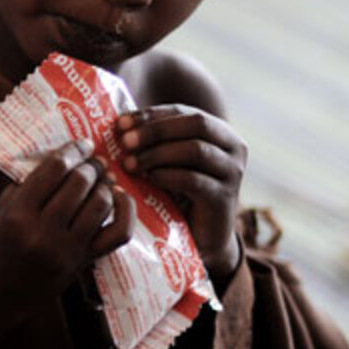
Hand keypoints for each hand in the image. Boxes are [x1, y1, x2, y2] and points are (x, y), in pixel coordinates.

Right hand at [0, 140, 134, 307]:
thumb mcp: (3, 209)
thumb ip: (29, 183)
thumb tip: (62, 157)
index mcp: (18, 214)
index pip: (53, 169)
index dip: (72, 150)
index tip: (81, 144)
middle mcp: (43, 232)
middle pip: (79, 183)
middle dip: (90, 166)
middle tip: (93, 161)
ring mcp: (66, 249)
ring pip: (100, 203)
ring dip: (104, 185)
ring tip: (102, 177)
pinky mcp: (84, 262)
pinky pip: (118, 232)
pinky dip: (126, 211)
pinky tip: (120, 197)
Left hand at [116, 106, 245, 281]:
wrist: (198, 236)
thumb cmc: (176, 194)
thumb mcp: (165, 161)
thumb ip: (152, 141)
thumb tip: (116, 123)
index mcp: (218, 131)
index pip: (182, 111)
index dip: (150, 115)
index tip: (120, 123)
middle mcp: (232, 147)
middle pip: (195, 123)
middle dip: (155, 130)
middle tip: (124, 142)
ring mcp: (232, 172)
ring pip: (195, 149)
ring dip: (157, 154)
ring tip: (129, 164)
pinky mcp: (224, 198)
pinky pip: (194, 179)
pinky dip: (167, 176)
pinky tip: (147, 179)